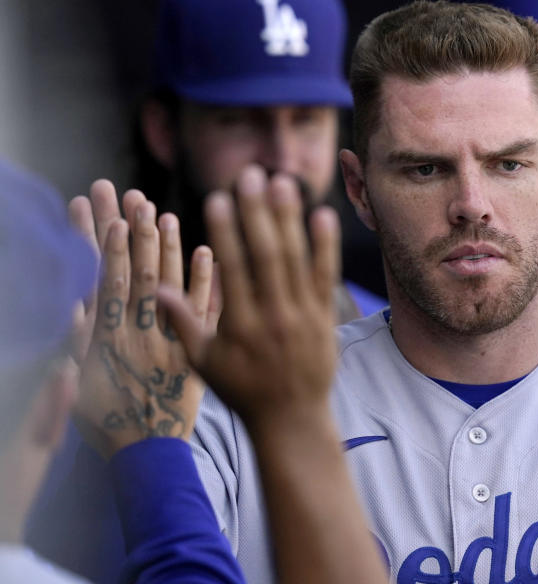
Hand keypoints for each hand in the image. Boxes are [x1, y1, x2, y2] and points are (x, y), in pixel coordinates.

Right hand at [73, 181, 216, 456]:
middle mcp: (144, 334)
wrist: (149, 452)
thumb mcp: (79, 386)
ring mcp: (174, 339)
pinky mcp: (198, 349)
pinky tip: (207, 251)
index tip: (106, 211)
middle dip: (135, 233)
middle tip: (133, 196)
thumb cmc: (107, 421)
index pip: (108, 281)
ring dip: (168, 247)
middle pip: (140, 273)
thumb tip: (68, 305)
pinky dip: (207, 281)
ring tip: (164, 212)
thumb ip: (75, 346)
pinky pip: (207, 311)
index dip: (106, 246)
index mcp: (111, 339)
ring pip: (173, 285)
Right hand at [159, 167, 340, 434]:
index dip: (226, 232)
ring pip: (296, 260)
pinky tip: (321, 215)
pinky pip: (326, 276)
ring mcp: (302, 316)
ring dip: (289, 219)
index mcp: (239, 326)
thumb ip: (182, 323)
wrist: (292, 419)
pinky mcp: (325, 318)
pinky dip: (325, 246)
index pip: (232, 270)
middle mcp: (273, 316)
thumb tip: (154, 286)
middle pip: (266, 256)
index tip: (218, 199)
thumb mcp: (203, 363)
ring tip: (282, 182)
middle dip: (257, 212)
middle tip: (250, 174)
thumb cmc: (242, 391)